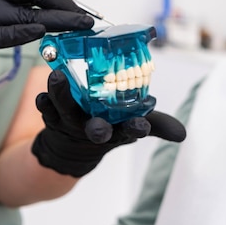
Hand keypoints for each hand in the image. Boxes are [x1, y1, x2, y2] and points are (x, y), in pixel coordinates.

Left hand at [31, 70, 186, 176]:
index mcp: (118, 131)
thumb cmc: (108, 127)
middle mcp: (94, 130)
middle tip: (97, 127)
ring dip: (61, 97)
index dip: (136, 129)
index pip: (131, 131)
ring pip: (65, 112)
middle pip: (96, 130)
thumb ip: (157, 126)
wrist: (72, 147)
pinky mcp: (51, 116)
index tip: (140, 126)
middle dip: (97, 129)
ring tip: (58, 77)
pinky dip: (44, 101)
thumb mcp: (134, 127)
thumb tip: (182, 134)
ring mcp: (71, 124)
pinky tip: (43, 93)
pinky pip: (46, 109)